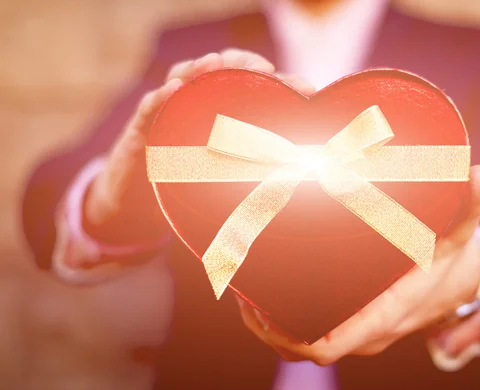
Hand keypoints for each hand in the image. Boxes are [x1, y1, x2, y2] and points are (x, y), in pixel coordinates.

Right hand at [84, 49, 313, 243]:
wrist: (141, 205)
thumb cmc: (192, 183)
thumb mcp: (230, 176)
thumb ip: (261, 169)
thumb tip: (308, 176)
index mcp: (224, 111)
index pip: (253, 84)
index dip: (280, 81)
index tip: (307, 90)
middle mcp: (198, 103)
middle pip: (221, 70)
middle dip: (244, 64)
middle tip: (265, 69)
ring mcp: (170, 111)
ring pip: (185, 77)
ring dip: (202, 68)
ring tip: (217, 64)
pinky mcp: (143, 129)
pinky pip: (151, 107)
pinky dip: (162, 97)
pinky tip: (175, 90)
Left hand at [237, 165, 479, 364]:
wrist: (455, 284)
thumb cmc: (447, 259)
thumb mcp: (457, 233)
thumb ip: (467, 205)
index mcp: (383, 314)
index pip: (328, 344)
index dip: (288, 334)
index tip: (259, 306)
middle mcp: (363, 331)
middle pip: (299, 347)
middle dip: (265, 324)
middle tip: (241, 284)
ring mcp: (352, 330)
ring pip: (296, 345)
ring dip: (266, 324)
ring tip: (242, 287)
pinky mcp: (347, 321)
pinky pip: (305, 333)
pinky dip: (278, 320)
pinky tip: (260, 292)